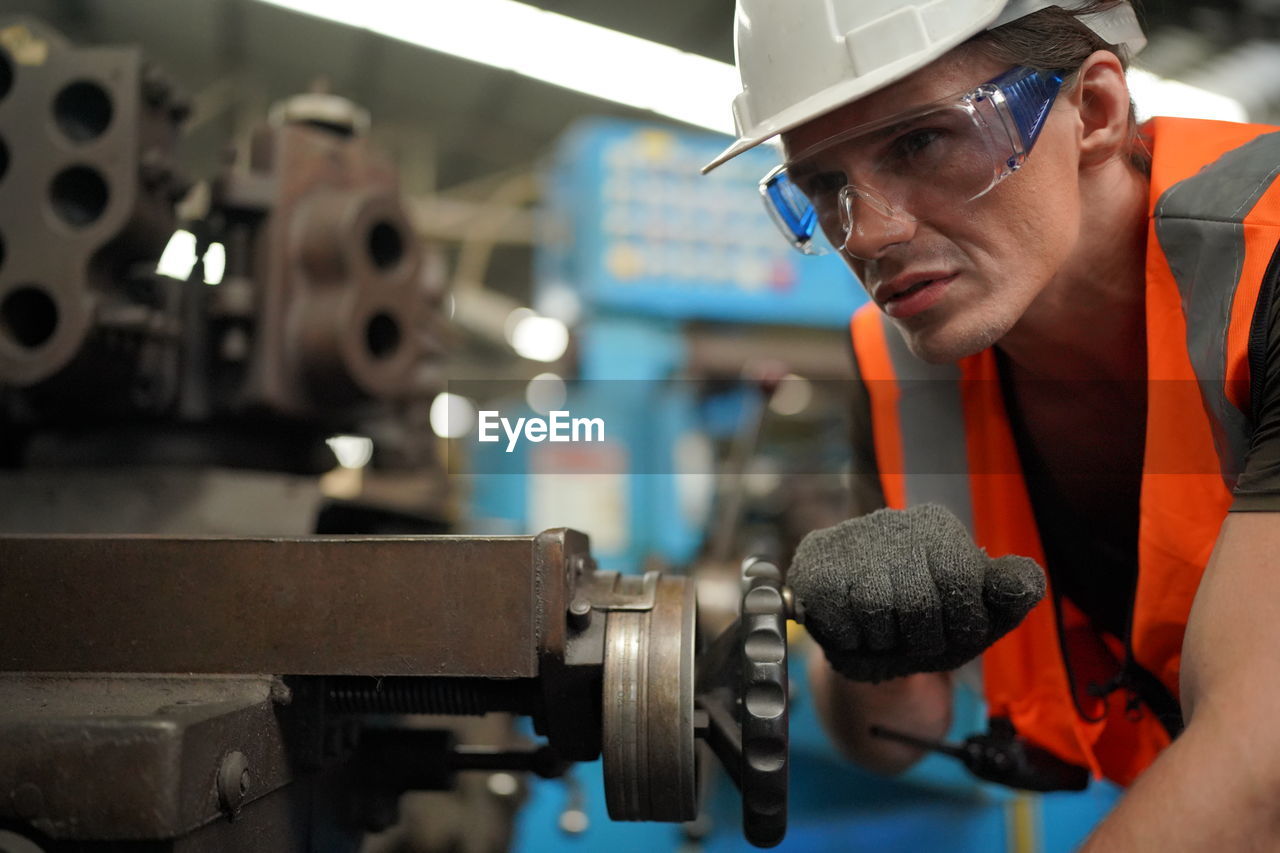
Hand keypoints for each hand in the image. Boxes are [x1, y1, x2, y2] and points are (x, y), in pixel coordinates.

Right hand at [788, 504, 1044, 682]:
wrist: (868, 646)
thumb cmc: (929, 626)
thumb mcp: (978, 615)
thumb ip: (1012, 594)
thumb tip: (1028, 580)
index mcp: (938, 528)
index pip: (959, 579)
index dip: (961, 625)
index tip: (954, 634)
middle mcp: (893, 521)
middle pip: (916, 600)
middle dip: (921, 639)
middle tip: (915, 639)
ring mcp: (849, 538)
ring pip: (874, 607)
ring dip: (883, 641)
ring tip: (884, 633)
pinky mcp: (814, 561)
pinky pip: (837, 614)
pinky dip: (850, 639)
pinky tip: (854, 629)